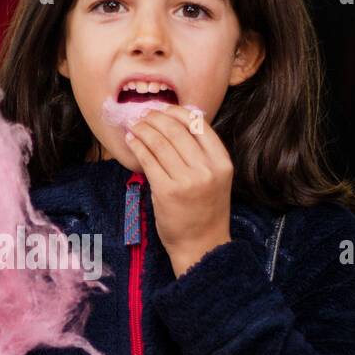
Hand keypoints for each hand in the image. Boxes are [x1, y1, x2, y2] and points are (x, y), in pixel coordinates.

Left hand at [124, 103, 232, 276]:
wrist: (201, 245)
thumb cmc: (205, 210)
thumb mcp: (215, 178)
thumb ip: (202, 153)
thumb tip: (178, 121)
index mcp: (222, 162)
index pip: (199, 124)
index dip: (177, 112)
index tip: (163, 109)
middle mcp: (207, 169)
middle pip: (176, 130)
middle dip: (155, 117)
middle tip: (143, 114)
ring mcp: (187, 181)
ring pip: (159, 143)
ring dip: (143, 129)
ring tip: (134, 124)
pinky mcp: (166, 192)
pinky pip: (148, 160)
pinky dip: (137, 146)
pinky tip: (132, 141)